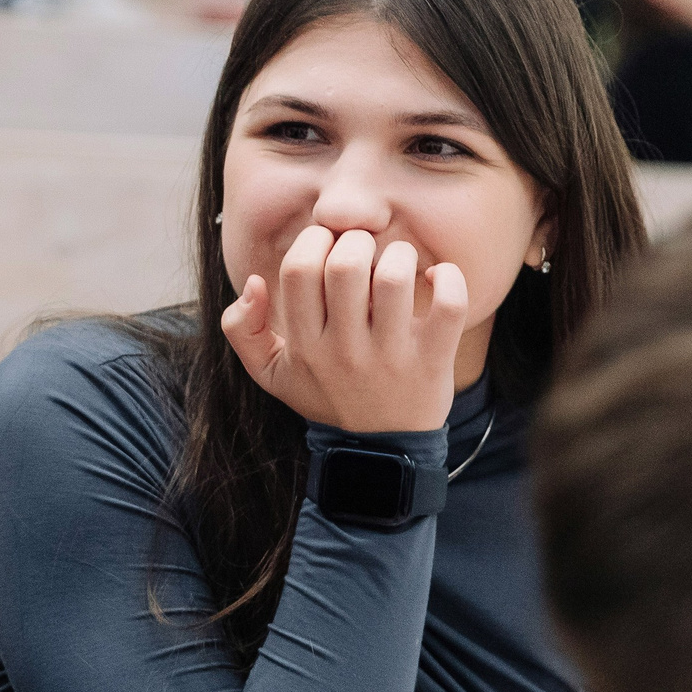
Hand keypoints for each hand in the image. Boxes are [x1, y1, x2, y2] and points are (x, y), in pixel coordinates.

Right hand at [221, 227, 468, 432]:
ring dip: (399, 254)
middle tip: (366, 252)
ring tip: (398, 263)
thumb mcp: (270, 372)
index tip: (328, 246)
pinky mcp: (433, 360)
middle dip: (357, 241)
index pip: (298, 269)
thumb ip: (242, 328)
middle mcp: (344, 351)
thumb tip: (253, 282)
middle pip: (346, 265)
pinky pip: (449, 304)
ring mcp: (390, 356)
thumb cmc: (326, 395)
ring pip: (394, 278)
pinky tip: (436, 277)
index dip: (314, 241)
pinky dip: (449, 277)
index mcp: (304, 345)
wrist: (381, 450)